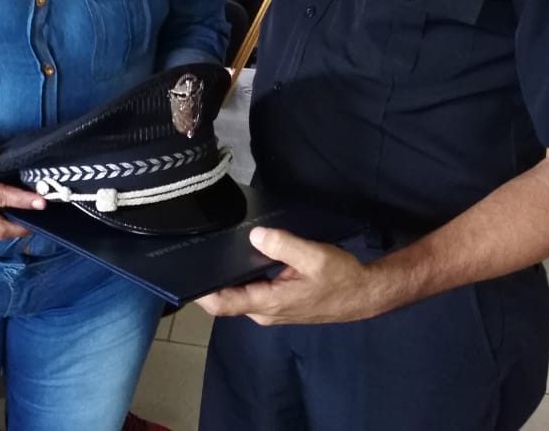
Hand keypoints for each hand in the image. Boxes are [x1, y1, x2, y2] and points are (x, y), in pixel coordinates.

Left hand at [195, 227, 383, 325]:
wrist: (364, 294)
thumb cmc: (340, 278)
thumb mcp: (314, 257)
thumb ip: (283, 245)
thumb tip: (255, 235)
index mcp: (268, 304)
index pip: (223, 303)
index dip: (200, 292)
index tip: (184, 273)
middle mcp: (264, 311)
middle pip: (226, 298)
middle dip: (210, 278)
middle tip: (197, 248)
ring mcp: (270, 309)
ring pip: (239, 293)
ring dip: (227, 276)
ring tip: (214, 247)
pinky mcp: (278, 303)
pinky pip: (252, 290)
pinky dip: (243, 275)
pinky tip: (242, 254)